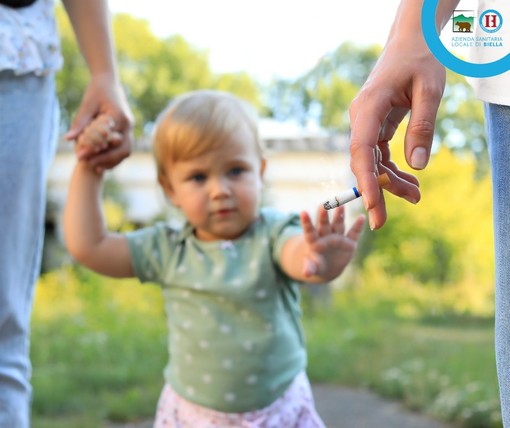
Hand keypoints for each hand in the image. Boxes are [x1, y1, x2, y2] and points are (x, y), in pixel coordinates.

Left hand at [65, 74, 133, 172]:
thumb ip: (79, 123)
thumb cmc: (96, 91)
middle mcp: (128, 125)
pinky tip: (100, 163)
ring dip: (112, 162)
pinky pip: (123, 149)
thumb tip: (68, 139)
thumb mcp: (86, 105)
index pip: (110, 140)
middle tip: (89, 165)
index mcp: (119, 117)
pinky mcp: (127, 132)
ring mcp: (130, 129)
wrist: (109, 82)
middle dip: (107, 160)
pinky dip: (113, 158)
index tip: (81, 157)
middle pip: (123, 150)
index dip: (96, 151)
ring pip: (125, 152)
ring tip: (95, 168)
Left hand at [300, 206, 364, 280]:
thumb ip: (309, 268)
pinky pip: (354, 233)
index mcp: (314, 240)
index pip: (309, 230)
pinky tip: (362, 217)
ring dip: (339, 215)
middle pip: (324, 224)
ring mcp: (337, 237)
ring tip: (341, 206)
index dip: (306, 222)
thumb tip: (306, 274)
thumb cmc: (317, 264)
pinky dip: (358, 226)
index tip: (303, 212)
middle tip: (323, 205)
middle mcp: (325, 235)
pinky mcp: (349, 242)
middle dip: (324, 216)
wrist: (329, 267)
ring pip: (338, 224)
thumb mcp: (312, 267)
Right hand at [349, 24, 445, 229]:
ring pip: (372, 161)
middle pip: (365, 162)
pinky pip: (380, 154)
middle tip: (397, 213)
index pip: (361, 151)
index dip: (366, 181)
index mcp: (368, 107)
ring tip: (417, 195)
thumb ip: (423, 127)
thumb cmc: (420, 59)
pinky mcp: (374, 126)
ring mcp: (365, 123)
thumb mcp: (430, 90)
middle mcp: (360, 118)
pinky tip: (411, 179)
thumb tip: (417, 166)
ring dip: (391, 181)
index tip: (373, 207)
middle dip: (380, 189)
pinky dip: (394, 169)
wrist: (410, 42)